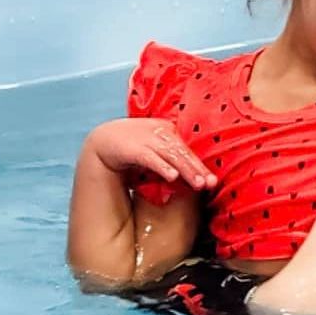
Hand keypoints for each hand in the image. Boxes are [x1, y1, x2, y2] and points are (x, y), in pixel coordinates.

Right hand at [85, 118, 216, 190]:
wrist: (102, 140)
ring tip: (198, 184)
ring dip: (186, 170)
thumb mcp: (155, 153)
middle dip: (197, 169)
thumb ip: (170, 161)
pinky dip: (162, 166)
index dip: (200, 165)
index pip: (187, 150)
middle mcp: (159, 132)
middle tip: (209, 183)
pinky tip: (172, 177)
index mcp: (167, 130)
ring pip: (171, 155)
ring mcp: (145, 138)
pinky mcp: (131, 148)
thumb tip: (190, 179)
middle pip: (182, 152)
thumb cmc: (133, 149)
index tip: (213, 181)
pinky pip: (150, 158)